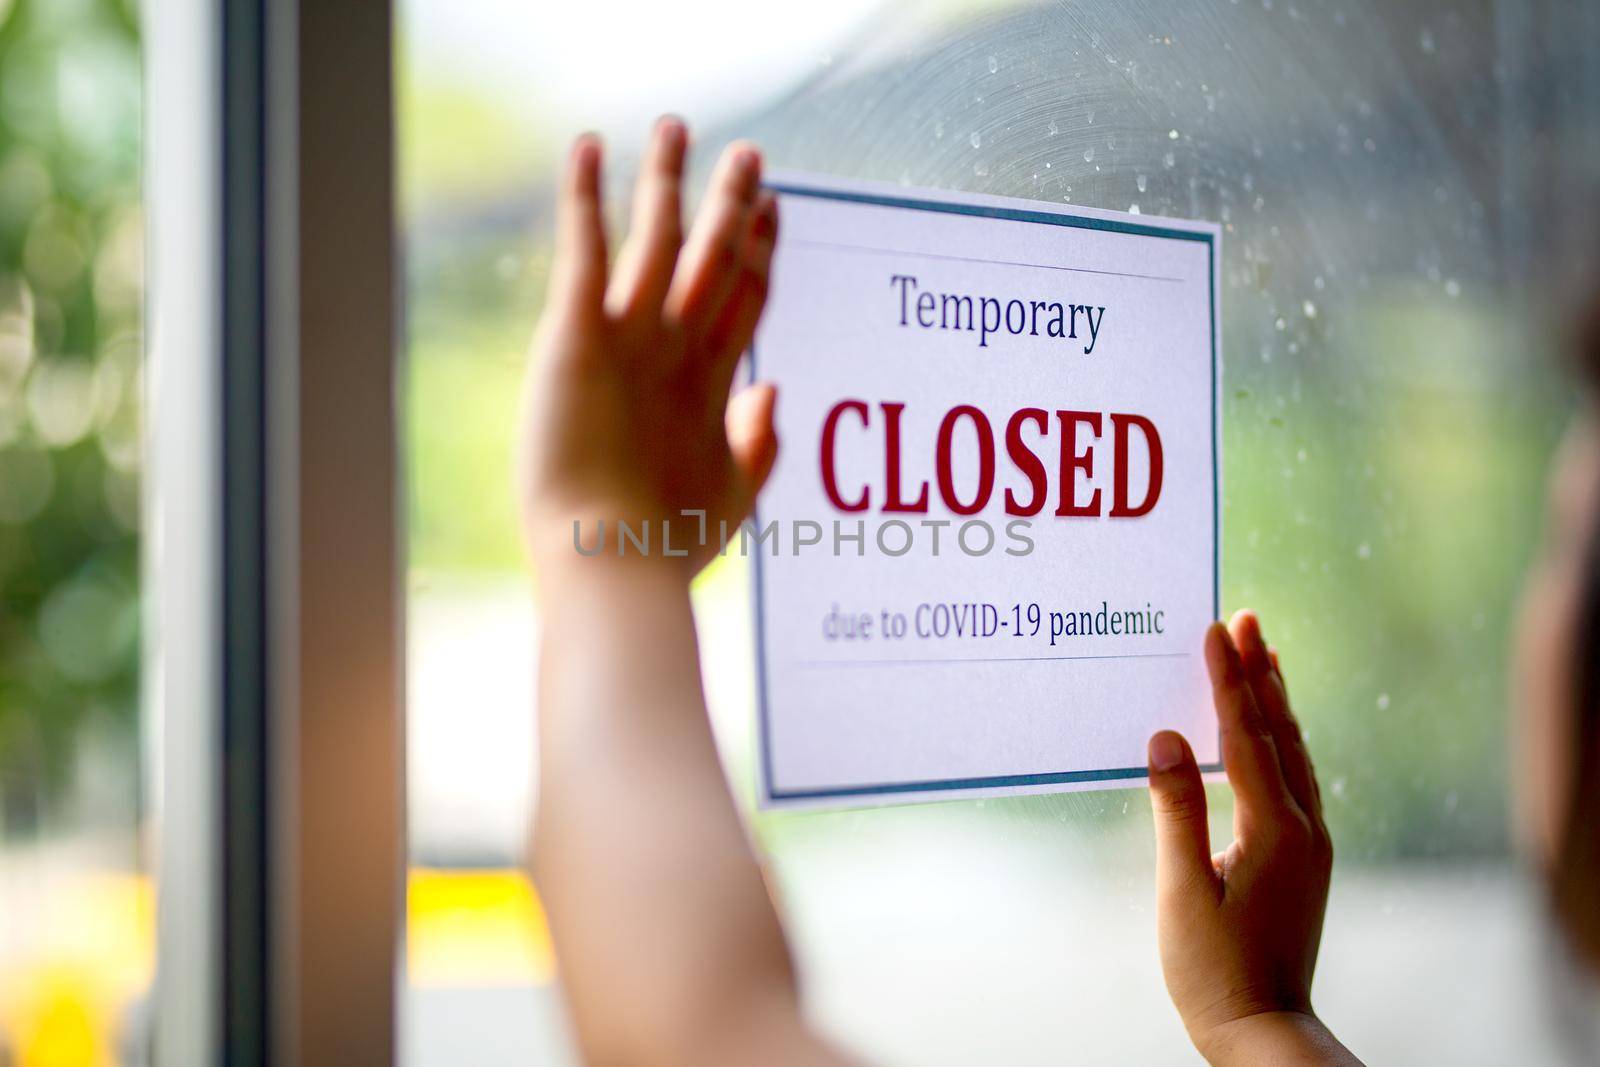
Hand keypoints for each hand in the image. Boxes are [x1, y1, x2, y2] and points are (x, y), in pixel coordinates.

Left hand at [517, 119, 779, 573]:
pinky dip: (582, 195)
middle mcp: (680, 352)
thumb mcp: (733, 499)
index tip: (774, 210)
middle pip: (716, 259)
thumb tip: (771, 389)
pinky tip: (585, 146)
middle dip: (733, 205)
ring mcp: (634, 340)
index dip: (761, 252)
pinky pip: (581, 249)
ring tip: (676, 127)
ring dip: (669, 180)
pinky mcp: (579, 337)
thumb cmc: (664, 549)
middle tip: (751, 154)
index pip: (746, 301)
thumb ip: (759, 444)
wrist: (613, 565)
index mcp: (715, 389)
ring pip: (659, 238)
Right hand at [1148, 612, 1357, 1064]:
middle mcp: (1303, 828)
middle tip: (1247, 618)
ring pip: (1293, 752)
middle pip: (1280, 731)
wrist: (1263, 1029)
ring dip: (1274, 700)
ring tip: (1263, 654)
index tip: (1217, 628)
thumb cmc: (1214, 969)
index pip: (1245, 735)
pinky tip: (1268, 732)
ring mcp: (1309, 843)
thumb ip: (1175, 809)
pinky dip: (1278, 739)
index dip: (1228, 679)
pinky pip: (1294, 777)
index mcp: (1274, 829)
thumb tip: (1165, 739)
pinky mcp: (1304, 858)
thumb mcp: (1182, 890)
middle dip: (1260, 672)